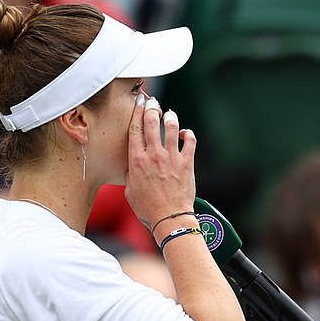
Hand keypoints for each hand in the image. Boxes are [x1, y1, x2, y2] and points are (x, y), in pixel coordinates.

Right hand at [125, 95, 196, 229]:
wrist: (169, 218)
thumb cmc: (148, 208)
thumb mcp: (129, 190)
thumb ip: (130, 173)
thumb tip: (132, 165)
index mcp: (137, 160)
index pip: (135, 129)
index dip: (136, 113)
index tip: (137, 103)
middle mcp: (154, 155)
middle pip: (152, 122)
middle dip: (152, 108)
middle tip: (153, 102)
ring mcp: (171, 158)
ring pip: (172, 127)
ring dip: (170, 116)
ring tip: (168, 113)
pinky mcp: (187, 163)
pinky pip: (190, 141)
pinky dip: (188, 134)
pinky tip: (184, 133)